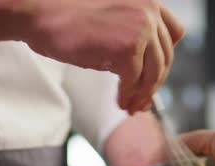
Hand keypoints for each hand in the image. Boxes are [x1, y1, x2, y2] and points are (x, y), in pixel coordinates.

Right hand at [24, 0, 184, 113]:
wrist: (39, 12)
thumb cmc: (67, 17)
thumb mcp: (111, 20)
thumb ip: (133, 37)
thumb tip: (147, 79)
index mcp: (147, 0)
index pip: (175, 32)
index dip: (165, 57)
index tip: (152, 74)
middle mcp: (149, 10)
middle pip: (165, 57)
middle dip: (153, 83)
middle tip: (142, 101)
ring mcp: (141, 28)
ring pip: (154, 73)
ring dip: (142, 94)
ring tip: (130, 106)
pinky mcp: (127, 47)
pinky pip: (135, 81)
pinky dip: (127, 95)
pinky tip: (119, 102)